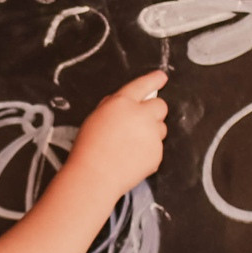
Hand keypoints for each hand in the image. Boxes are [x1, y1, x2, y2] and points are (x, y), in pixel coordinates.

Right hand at [64, 70, 168, 194]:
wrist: (95, 175)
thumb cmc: (89, 147)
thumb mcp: (96, 117)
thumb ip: (114, 106)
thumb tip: (127, 103)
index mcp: (122, 102)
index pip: (142, 86)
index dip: (153, 80)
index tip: (162, 77)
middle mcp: (141, 115)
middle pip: (160, 106)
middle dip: (153, 112)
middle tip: (140, 124)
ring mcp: (152, 135)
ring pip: (161, 128)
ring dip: (151, 132)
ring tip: (130, 146)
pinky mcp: (157, 153)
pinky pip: (158, 147)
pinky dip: (148, 151)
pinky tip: (132, 158)